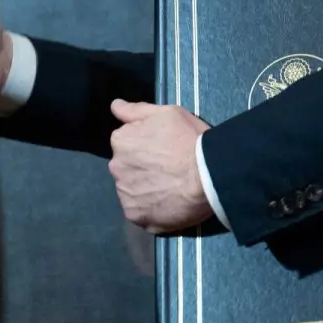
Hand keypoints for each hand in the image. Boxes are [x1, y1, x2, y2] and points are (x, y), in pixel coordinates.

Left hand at [108, 101, 211, 233]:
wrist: (208, 176)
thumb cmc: (189, 140)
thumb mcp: (167, 113)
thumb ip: (136, 110)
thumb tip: (114, 105)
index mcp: (121, 141)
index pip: (126, 142)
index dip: (145, 145)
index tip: (163, 148)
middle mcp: (116, 167)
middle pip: (127, 166)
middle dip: (141, 167)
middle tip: (168, 169)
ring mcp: (125, 194)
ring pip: (132, 189)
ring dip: (144, 188)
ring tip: (169, 188)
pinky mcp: (135, 216)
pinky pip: (139, 211)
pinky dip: (150, 208)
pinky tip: (167, 203)